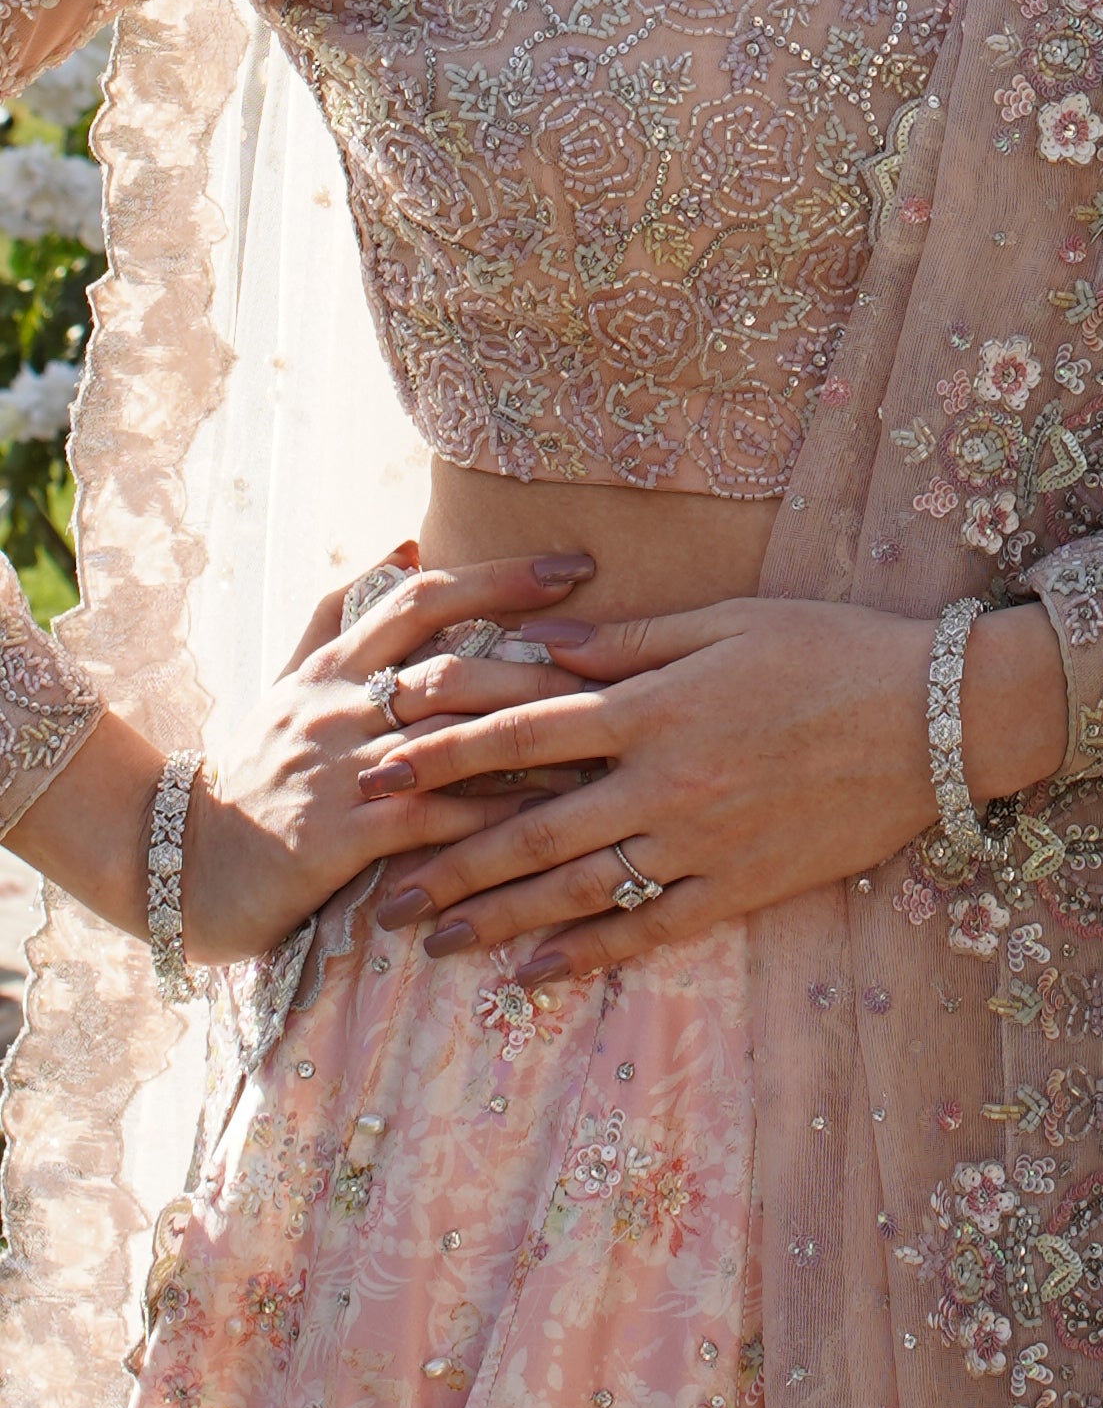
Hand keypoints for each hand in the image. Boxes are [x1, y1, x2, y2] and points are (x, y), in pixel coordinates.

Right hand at [184, 546, 604, 964]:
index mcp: (332, 664)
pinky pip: (431, 819)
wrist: (184, 863)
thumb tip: (405, 544)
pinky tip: (548, 816)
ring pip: (450, 739)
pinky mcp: (339, 838)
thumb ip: (342, 611)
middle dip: (538, 663)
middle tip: (613, 659)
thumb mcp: (289, 681)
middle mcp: (337, 707)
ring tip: (603, 736)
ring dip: (530, 738)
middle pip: (451, 668)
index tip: (574, 567)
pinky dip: (492, 816)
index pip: (424, 599)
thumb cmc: (252, 768)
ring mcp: (339, 770)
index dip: (501, 578)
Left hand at [357, 592, 1066, 982]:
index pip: (526, 729)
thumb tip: (544, 646)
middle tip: (378, 891)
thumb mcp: (730, 622)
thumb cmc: (834, 649)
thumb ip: (632, 642)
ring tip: (432, 945)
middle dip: (446, 860)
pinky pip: (649, 930)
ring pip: (578, 890)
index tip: (379, 762)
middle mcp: (668, 781)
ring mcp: (702, 843)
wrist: (935, 719)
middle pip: (533, 827)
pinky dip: (586, 955)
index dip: (445, 748)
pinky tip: (531, 974)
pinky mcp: (740, 888)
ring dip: (497, 919)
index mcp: (659, 706)